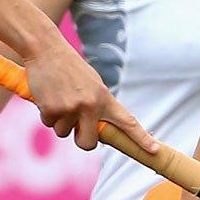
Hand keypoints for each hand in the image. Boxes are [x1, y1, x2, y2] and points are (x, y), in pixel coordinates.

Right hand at [24, 38, 156, 152]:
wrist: (45, 48)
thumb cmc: (69, 67)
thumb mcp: (91, 84)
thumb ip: (97, 105)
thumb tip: (95, 128)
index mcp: (105, 98)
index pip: (128, 122)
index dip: (141, 139)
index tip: (154, 150)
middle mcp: (91, 105)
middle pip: (89, 143)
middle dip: (81, 139)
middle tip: (75, 126)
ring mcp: (71, 109)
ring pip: (64, 133)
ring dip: (59, 121)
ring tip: (58, 97)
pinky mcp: (52, 110)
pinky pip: (49, 124)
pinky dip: (46, 114)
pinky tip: (47, 95)